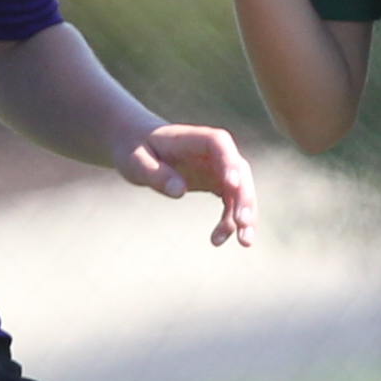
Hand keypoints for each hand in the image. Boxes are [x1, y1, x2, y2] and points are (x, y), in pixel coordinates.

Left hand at [123, 121, 260, 246]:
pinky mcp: (217, 182)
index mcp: (194, 138)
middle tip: (243, 223)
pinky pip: (231, 202)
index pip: (220, 143)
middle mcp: (213, 151)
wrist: (136, 146)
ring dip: (246, 215)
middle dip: (245, 197)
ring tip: (244, 242)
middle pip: (240, 170)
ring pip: (241, 189)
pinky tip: (216, 240)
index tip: (232, 185)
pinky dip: (229, 221)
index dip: (229, 162)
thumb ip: (156, 174)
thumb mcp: (135, 161)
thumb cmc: (134, 149)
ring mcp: (218, 167)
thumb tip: (179, 192)